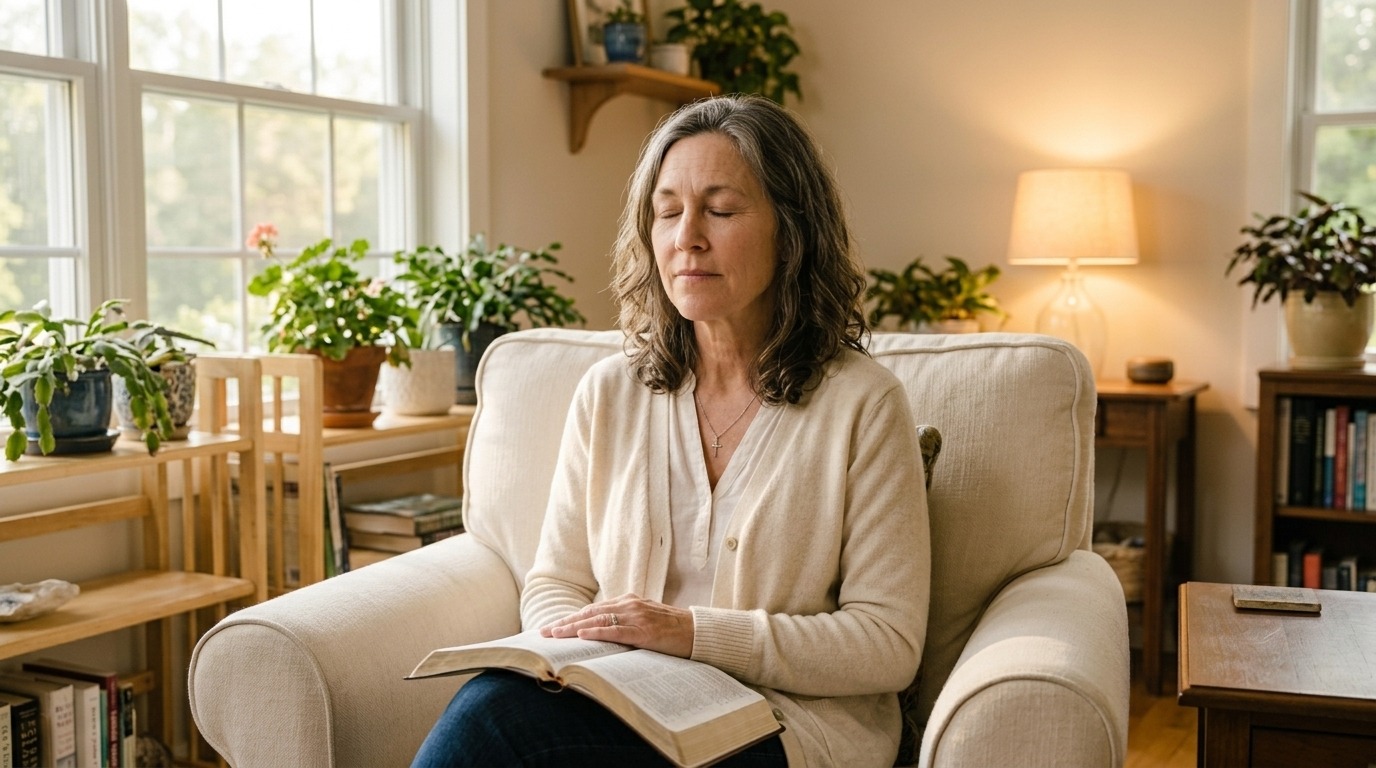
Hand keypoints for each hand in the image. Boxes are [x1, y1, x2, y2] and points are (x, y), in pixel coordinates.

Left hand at [542, 593, 694, 657]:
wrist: (697, 632)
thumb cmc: (671, 630)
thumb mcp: (645, 621)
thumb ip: (625, 624)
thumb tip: (601, 635)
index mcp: (628, 601)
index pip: (593, 609)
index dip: (572, 618)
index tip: (553, 626)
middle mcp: (629, 604)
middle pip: (590, 613)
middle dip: (565, 623)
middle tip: (544, 632)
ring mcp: (636, 616)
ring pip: (597, 620)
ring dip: (573, 627)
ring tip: (555, 634)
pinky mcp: (644, 630)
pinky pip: (616, 630)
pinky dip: (597, 631)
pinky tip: (582, 634)